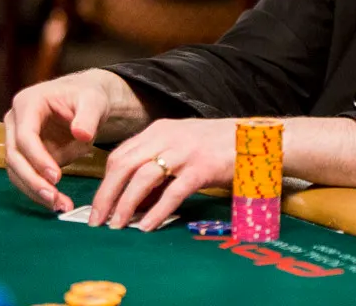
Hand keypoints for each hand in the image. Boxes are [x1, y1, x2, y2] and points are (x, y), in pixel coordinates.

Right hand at [4, 69, 129, 212]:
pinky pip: (27, 177)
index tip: (56, 177)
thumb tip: (81, 134)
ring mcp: (17, 140)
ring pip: (17, 171)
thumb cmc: (89, 96)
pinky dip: (40, 191)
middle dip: (33, 180)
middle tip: (54, 198)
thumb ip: (88, 117)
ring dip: (35, 191)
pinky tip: (58, 202)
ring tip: (60, 205)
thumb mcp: (94, 101)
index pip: (25, 136)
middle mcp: (15, 122)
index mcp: (28, 103)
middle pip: (15, 157)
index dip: (38, 158)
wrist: (87, 101)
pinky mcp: (26, 156)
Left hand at [89, 118, 238, 231]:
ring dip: (125, 205)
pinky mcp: (203, 167)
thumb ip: (159, 165)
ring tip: (118, 226)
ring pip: (143, 178)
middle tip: (98, 221)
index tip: (98, 205)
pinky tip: (148, 226)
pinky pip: (173, 192)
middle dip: (106, 195)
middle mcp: (169, 136)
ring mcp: (186, 151)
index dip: (105, 182)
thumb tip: (133, 201)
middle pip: (124, 165)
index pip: (120, 154)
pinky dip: (157, 211)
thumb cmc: (220, 145)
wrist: (258, 139)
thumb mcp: (184, 145)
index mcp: (161, 129)